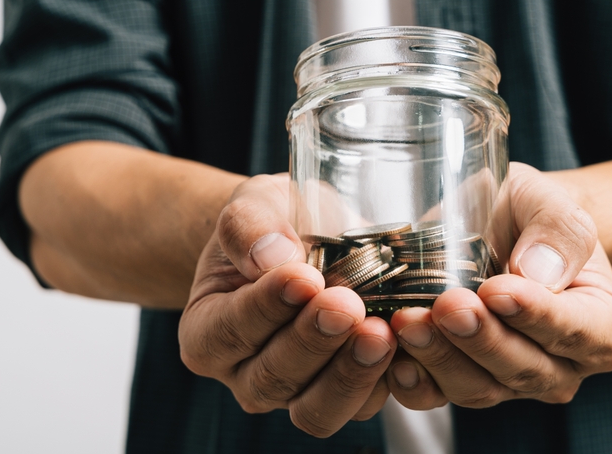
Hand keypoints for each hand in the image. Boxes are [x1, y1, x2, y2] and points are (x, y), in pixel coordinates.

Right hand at [178, 175, 397, 437]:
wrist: (306, 236)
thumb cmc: (271, 221)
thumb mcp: (253, 205)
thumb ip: (250, 227)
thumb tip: (271, 256)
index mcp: (207, 331)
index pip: (231, 330)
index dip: (267, 308)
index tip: (303, 278)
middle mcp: (244, 374)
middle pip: (273, 377)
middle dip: (313, 341)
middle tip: (346, 304)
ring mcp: (294, 393)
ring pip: (316, 408)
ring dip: (350, 374)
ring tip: (379, 332)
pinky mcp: (342, 396)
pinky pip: (362, 406)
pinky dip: (386, 380)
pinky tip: (404, 344)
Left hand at [385, 163, 611, 408]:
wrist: (495, 225)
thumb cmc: (530, 214)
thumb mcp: (550, 200)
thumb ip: (559, 230)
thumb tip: (539, 270)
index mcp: (602, 325)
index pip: (578, 331)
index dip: (537, 316)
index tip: (497, 290)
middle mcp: (560, 366)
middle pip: (523, 368)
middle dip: (480, 339)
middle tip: (446, 305)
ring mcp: (507, 382)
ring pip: (477, 387)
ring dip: (439, 358)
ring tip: (408, 321)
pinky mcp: (458, 382)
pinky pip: (435, 394)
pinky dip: (411, 380)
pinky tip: (391, 355)